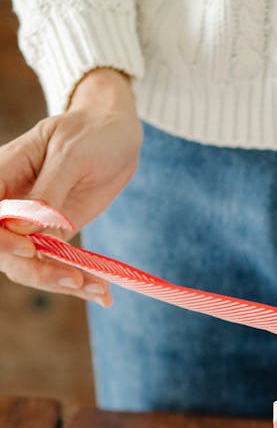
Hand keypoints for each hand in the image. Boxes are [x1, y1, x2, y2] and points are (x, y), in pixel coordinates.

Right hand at [0, 68, 141, 305]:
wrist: (115, 135)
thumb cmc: (89, 133)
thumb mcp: (70, 154)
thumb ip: (47, 192)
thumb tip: (23, 228)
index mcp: (2, 174)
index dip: (0, 240)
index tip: (29, 250)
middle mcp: (10, 203)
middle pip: (5, 250)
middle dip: (37, 271)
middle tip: (75, 279)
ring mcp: (31, 223)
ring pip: (30, 265)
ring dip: (62, 282)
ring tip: (99, 289)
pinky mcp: (54, 235)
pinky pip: (57, 265)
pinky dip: (79, 281)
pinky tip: (104, 294)